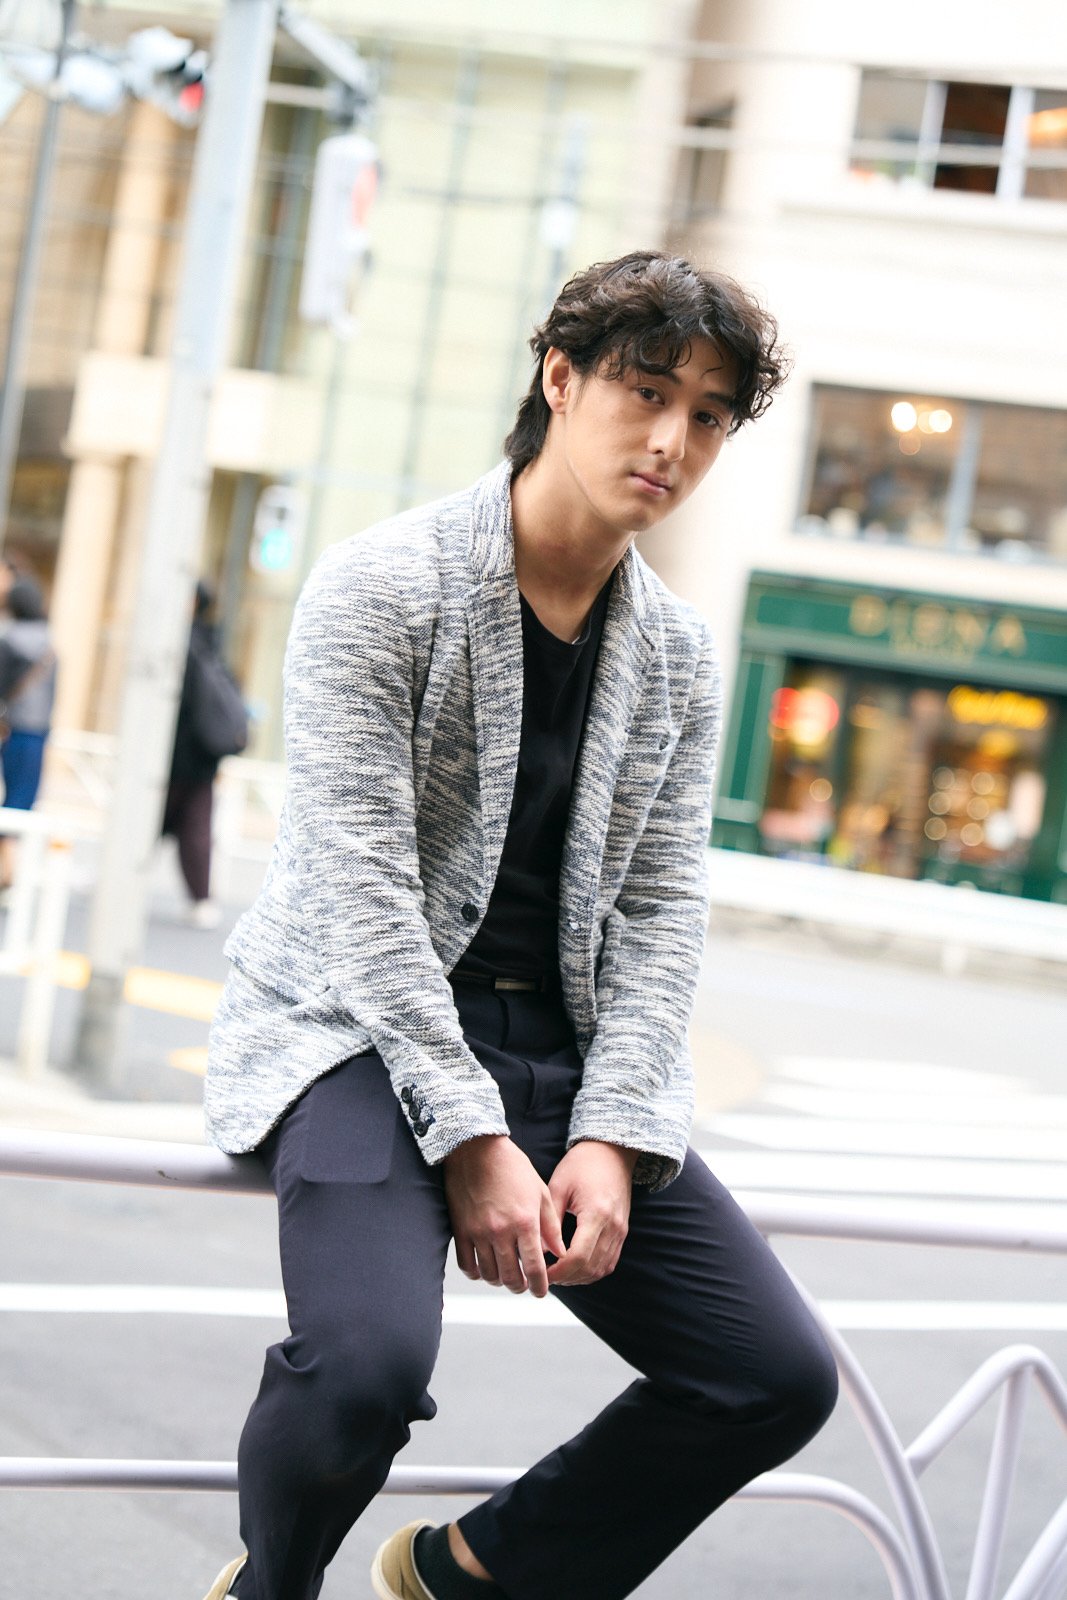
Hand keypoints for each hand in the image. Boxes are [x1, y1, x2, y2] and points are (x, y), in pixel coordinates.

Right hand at [444, 1135, 566, 1297]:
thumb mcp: (540, 1192)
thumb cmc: (511, 1167)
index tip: (541, 1292)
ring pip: (488, 1275)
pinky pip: (466, 1265)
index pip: (535, 1268)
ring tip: (506, 1275)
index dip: (540, 1286)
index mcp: (525, 1222)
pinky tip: (484, 1268)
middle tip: (524, 1284)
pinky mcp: (460, 1230)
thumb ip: (551, 1226)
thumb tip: (560, 1252)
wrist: (476, 1148)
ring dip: (499, 1280)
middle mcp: (501, 1231)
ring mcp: (478, 1232)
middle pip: (510, 1277)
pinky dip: (476, 1273)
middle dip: (520, 1287)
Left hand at [545, 1141, 636, 1287]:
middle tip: (545, 1276)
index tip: (542, 1273)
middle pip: (590, 1268)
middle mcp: (613, 1226)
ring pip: (601, 1269)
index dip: (558, 1271)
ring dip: (579, 1277)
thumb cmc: (582, 1164)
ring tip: (557, 1273)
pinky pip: (609, 1262)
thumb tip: (538, 1250)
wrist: (611, 1152)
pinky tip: (574, 1267)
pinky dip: (592, 1270)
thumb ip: (550, 1221)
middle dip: (566, 1277)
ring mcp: (621, 1231)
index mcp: (596, 1213)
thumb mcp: (559, 1186)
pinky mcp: (622, 1232)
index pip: (578, 1257)